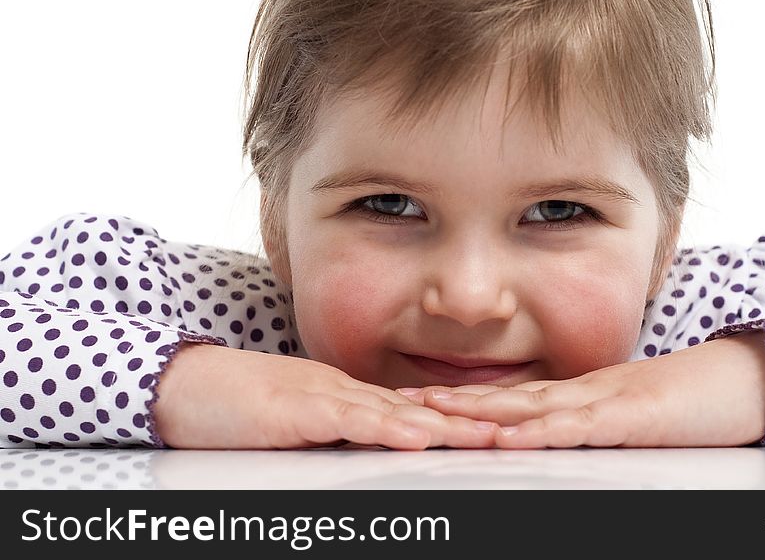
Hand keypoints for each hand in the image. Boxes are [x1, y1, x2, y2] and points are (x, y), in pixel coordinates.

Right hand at [154, 343, 497, 449]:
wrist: (185, 384)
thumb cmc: (237, 406)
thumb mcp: (299, 423)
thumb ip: (337, 431)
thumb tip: (377, 447)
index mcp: (347, 396)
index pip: (411, 409)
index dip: (454, 419)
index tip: (494, 428)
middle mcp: (344, 391)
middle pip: (416, 409)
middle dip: (465, 421)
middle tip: (513, 431)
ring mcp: (323, 397)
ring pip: (394, 413)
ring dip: (442, 426)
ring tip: (487, 437)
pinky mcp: (297, 409)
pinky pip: (349, 420)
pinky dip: (386, 429)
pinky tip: (417, 438)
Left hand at [397, 331, 764, 447]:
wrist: (735, 381)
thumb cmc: (680, 402)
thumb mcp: (620, 414)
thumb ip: (583, 420)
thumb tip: (542, 433)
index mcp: (575, 393)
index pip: (511, 397)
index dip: (465, 400)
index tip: (421, 403)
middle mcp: (579, 392)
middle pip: (508, 398)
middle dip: (455, 403)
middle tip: (404, 405)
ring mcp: (601, 401)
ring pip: (532, 409)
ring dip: (483, 413)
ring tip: (437, 416)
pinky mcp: (628, 416)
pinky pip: (577, 427)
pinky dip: (541, 433)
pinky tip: (509, 438)